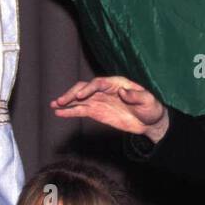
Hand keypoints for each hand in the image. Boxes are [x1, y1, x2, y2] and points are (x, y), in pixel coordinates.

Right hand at [50, 76, 168, 142]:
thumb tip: (123, 92)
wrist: (149, 122)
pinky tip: (59, 113)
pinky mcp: (96, 111)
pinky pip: (81, 110)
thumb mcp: (148, 101)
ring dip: (66, 101)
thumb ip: (136, 96)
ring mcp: (99, 100)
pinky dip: (70, 111)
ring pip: (79, 99)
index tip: (81, 96)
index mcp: (116, 83)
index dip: (88, 88)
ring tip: (54, 105)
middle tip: (61, 101)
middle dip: (72, 94)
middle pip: (84, 88)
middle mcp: (104, 90)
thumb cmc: (150, 108)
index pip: (98, 83)